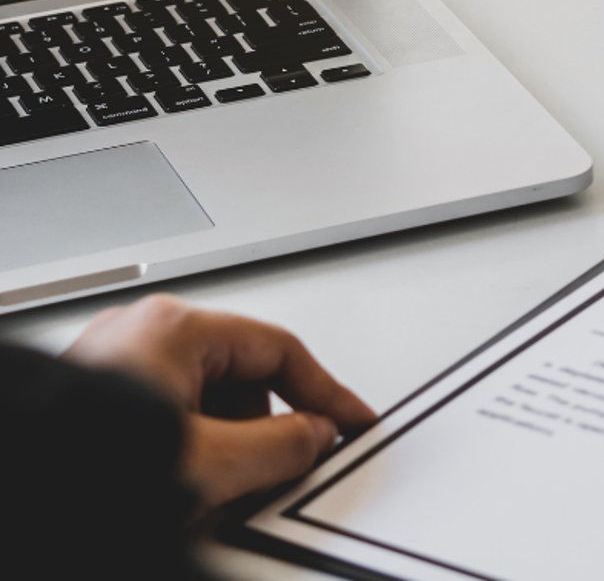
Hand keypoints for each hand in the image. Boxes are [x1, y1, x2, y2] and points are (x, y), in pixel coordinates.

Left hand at [62, 294, 376, 510]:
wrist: (17, 494)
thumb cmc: (86, 464)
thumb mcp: (212, 462)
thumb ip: (282, 445)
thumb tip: (313, 435)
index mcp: (175, 328)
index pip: (281, 349)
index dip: (327, 390)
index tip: (351, 420)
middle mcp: (141, 331)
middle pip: (241, 374)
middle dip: (262, 427)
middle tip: (269, 470)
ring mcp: (112, 361)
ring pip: (203, 398)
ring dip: (222, 443)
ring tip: (206, 489)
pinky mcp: (91, 395)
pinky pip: (165, 413)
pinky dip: (184, 447)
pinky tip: (175, 486)